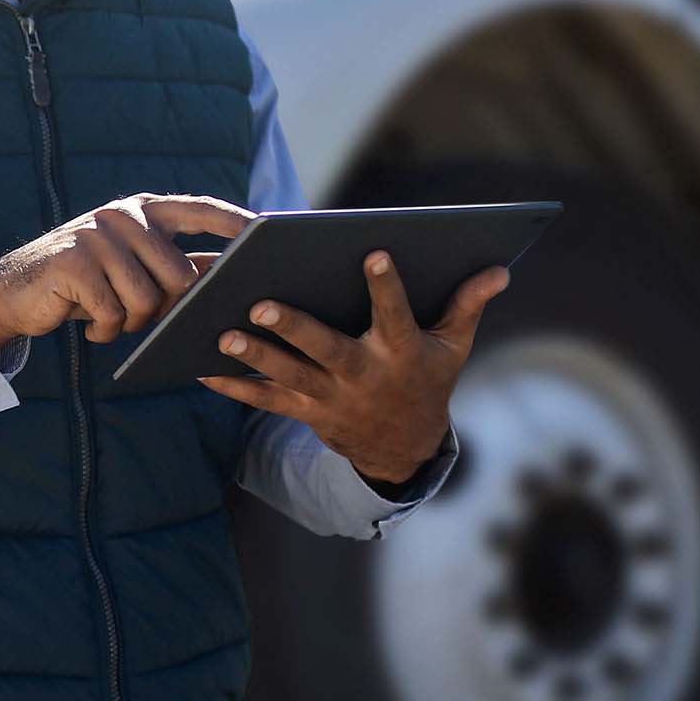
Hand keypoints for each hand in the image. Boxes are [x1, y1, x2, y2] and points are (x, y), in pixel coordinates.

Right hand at [0, 193, 255, 349]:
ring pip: (147, 300)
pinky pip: (113, 313)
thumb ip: (176, 265)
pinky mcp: (73, 262)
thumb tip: (234, 280)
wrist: (14, 292)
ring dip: (132, 323)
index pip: (200, 210)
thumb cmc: (85, 284)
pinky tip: (90, 325)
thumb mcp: (132, 268)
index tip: (268, 235)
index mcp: (143, 210)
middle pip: (179, 275)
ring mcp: (96, 236)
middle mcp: (122, 215)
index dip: (235, 223)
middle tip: (139, 318)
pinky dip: (105, 331)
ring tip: (110, 320)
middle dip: (167, 310)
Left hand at [197, 251, 512, 483]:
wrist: (405, 448)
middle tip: (260, 303)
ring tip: (221, 334)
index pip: (395, 314)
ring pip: (288, 375)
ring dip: (254, 357)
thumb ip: (467, 305)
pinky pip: (265, 400)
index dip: (386, 286)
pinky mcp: (306, 412)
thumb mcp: (453, 347)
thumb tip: (499, 270)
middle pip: (326, 350)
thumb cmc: (428, 380)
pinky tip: (200, 367)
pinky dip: (234, 386)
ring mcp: (331, 397)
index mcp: (401, 353)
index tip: (374, 252)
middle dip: (294, 328)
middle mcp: (364, 376)